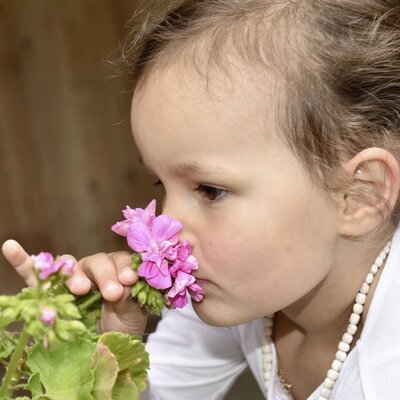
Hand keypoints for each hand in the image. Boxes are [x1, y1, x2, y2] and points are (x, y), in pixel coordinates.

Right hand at [1, 239, 147, 335]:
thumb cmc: (123, 325)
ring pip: (69, 265)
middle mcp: (94, 270)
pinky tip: (10, 246)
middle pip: (97, 261)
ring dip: (73, 274)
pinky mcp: (50, 291)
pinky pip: (33, 273)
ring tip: (79, 289)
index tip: (130, 280)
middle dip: (105, 276)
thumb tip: (123, 286)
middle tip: (112, 294)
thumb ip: (129, 299)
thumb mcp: (132, 314)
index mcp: (117, 270)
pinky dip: (23, 261)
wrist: (107, 347)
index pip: (120, 260)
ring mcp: (71, 278)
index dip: (125, 267)